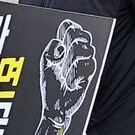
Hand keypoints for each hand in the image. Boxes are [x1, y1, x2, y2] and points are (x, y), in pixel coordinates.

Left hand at [36, 20, 97, 134]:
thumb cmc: (51, 87)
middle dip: (75, 37)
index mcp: (66, 50)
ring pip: (87, 49)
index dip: (71, 27)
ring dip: (74, 56)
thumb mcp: (46, 64)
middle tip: (67, 45)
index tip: (65, 28)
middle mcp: (77, 56)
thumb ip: (51, 50)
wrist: (55, 107)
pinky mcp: (89, 76)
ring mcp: (83, 65)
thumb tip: (59, 43)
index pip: (74, 31)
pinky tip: (71, 80)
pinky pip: (89, 65)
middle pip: (84, 36)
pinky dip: (77, 72)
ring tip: (66, 67)